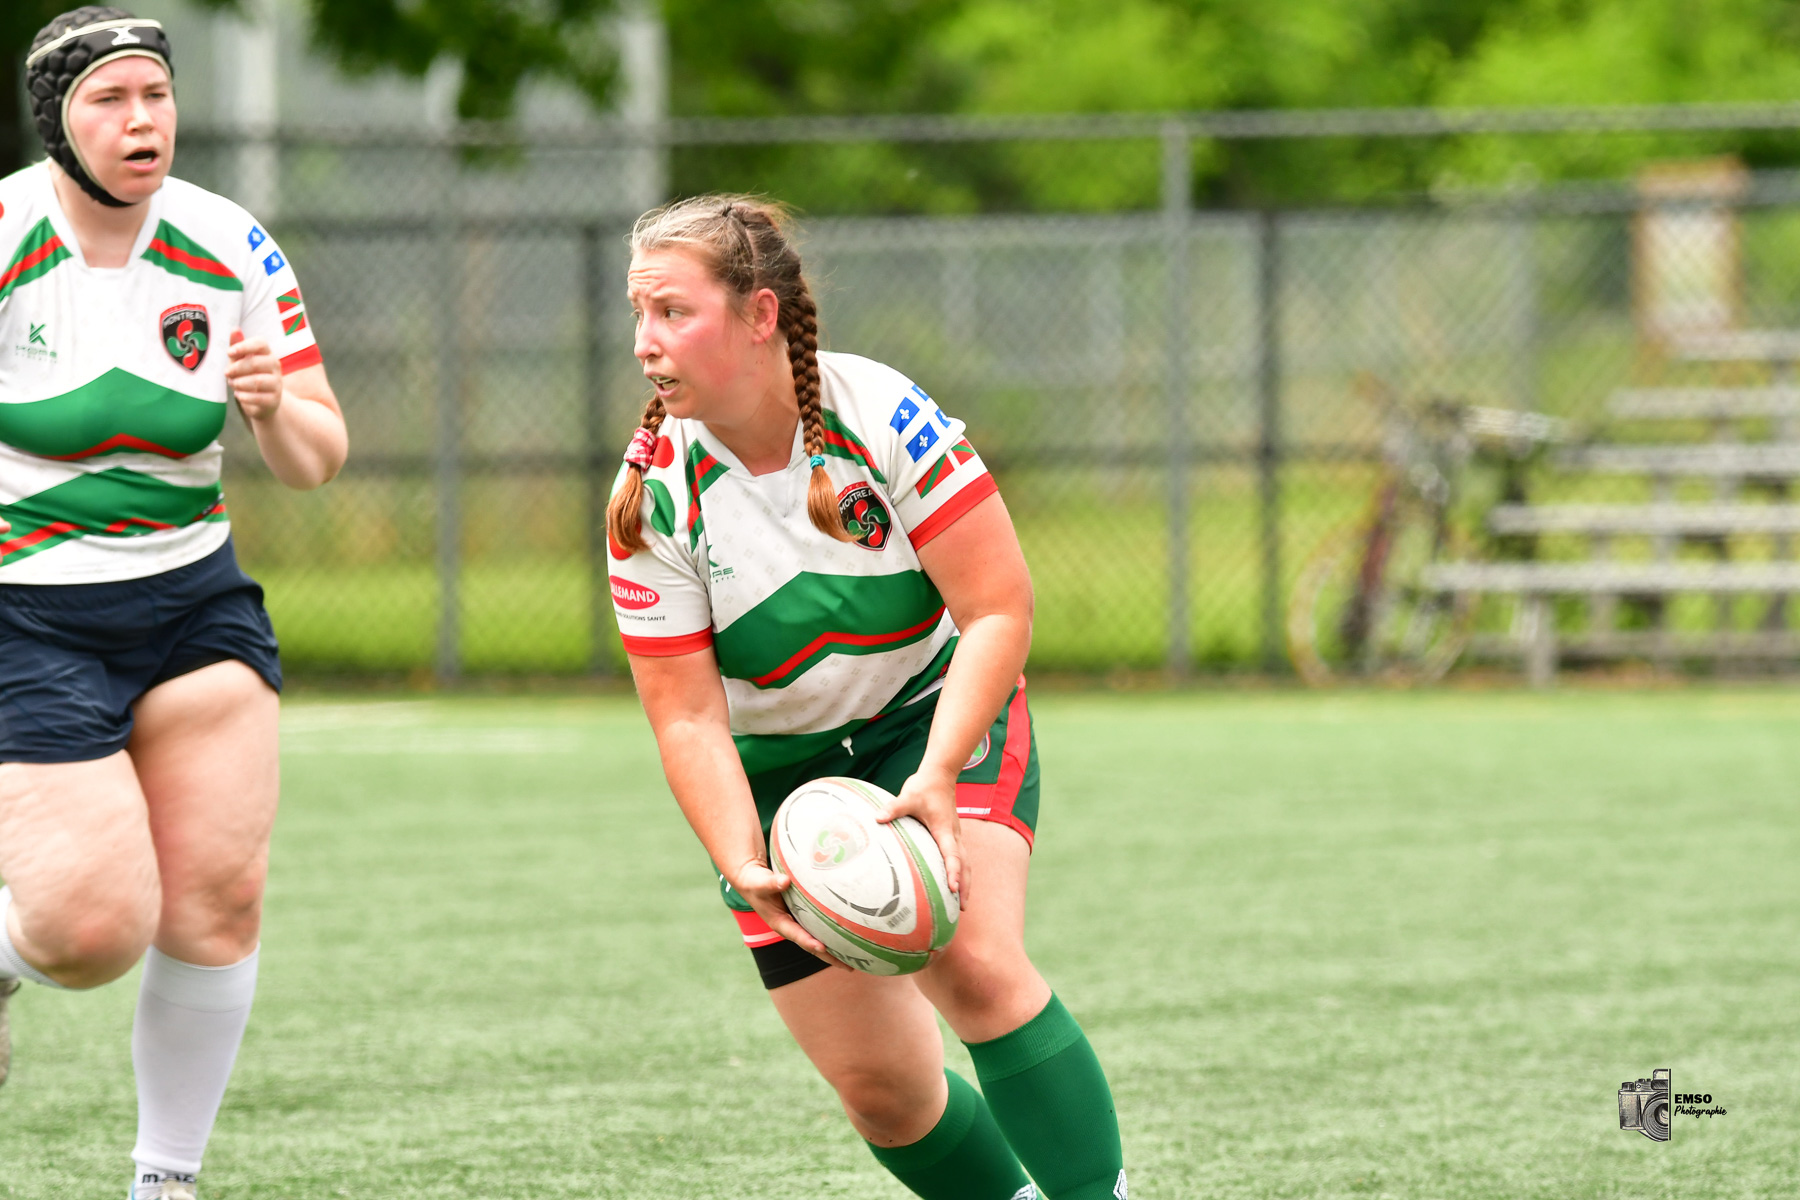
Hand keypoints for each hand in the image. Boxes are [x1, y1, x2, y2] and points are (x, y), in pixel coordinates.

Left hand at [225, 331, 282, 419]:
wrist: (261, 401)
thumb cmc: (248, 375)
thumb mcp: (240, 360)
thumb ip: (237, 346)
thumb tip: (235, 329)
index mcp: (267, 353)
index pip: (260, 343)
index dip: (244, 346)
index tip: (229, 352)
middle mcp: (275, 366)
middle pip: (256, 363)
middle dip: (237, 368)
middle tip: (226, 373)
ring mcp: (277, 383)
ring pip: (257, 381)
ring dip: (240, 383)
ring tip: (232, 384)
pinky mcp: (275, 399)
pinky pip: (259, 397)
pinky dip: (245, 396)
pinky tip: (239, 395)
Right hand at [728, 857, 849, 969]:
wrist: (753, 881)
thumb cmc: (756, 883)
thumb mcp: (760, 884)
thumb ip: (771, 883)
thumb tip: (784, 881)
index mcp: (780, 923)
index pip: (797, 935)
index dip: (809, 942)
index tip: (823, 948)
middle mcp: (792, 927)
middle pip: (813, 945)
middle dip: (830, 957)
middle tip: (849, 967)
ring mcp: (799, 923)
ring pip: (819, 939)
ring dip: (835, 950)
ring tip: (856, 959)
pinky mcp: (806, 916)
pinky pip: (821, 927)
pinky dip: (833, 933)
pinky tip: (850, 936)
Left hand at [880, 767, 966, 906]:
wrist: (940, 775)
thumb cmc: (924, 787)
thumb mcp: (908, 797)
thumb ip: (894, 808)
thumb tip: (877, 818)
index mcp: (944, 830)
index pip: (952, 855)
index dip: (953, 872)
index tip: (953, 888)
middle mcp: (953, 835)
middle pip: (965, 864)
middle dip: (965, 886)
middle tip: (962, 907)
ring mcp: (955, 836)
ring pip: (966, 862)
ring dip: (966, 882)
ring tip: (962, 904)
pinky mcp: (952, 835)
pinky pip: (959, 858)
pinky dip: (961, 873)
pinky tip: (954, 885)